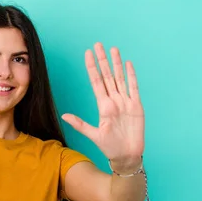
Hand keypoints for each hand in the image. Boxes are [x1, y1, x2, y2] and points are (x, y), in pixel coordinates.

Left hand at [62, 42, 144, 170]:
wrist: (126, 156)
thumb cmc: (110, 147)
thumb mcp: (93, 135)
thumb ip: (80, 124)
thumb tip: (64, 116)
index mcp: (103, 106)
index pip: (96, 82)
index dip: (92, 67)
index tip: (87, 54)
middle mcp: (114, 101)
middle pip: (107, 76)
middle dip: (103, 60)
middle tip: (98, 44)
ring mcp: (126, 102)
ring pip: (120, 78)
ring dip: (116, 64)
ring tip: (113, 49)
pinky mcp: (137, 106)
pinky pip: (134, 87)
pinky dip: (131, 76)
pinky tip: (128, 64)